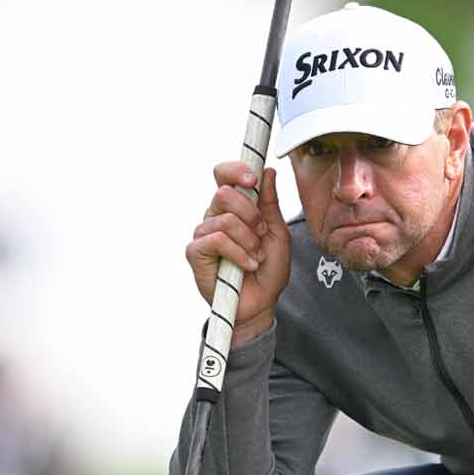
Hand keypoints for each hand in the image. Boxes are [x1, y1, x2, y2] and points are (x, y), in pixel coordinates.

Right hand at [186, 162, 291, 346]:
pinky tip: (246, 265)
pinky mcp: (196, 253)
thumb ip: (270, 203)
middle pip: (225, 193)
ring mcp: (203, 234)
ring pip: (225, 219)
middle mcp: (214, 216)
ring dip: (249, 240)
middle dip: (251, 214)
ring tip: (256, 257)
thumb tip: (267, 171)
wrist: (261, 304)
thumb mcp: (277, 233)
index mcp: (233, 207)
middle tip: (261, 234)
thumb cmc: (268, 270)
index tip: (253, 180)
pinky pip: (217, 240)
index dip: (235, 170)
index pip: (224, 175)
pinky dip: (238, 253)